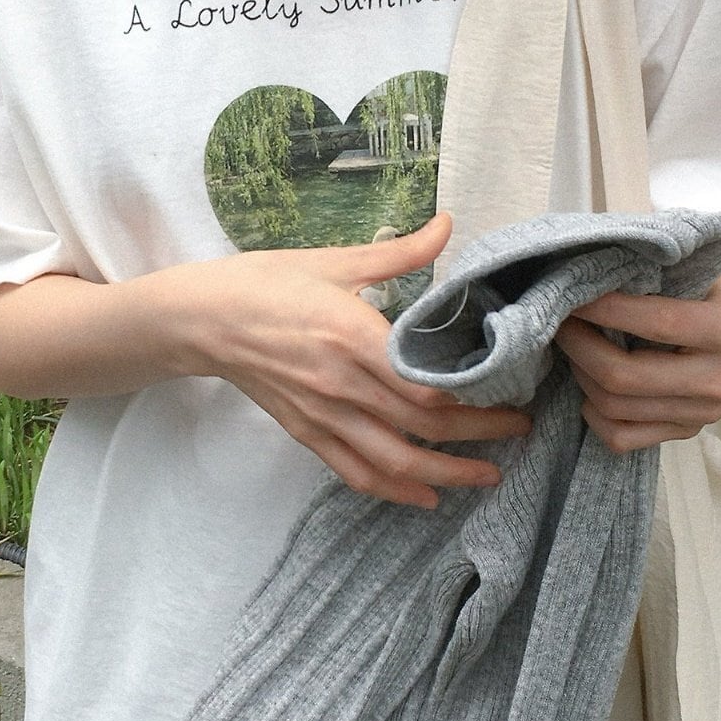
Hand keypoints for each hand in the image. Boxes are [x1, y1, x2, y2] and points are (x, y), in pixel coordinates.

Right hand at [178, 213, 531, 509]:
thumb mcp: (332, 260)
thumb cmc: (264, 282)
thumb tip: (447, 224)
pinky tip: (425, 496)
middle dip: (479, 434)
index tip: (510, 388)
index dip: (474, 395)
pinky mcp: (306, 432)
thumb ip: (397, 253)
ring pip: (394, 461)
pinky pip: (355, 472)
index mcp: (351, 334)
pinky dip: (393, 490)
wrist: (201, 319)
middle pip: (422, 425)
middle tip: (520, 430)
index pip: (424, 382)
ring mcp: (322, 414)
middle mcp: (340, 383)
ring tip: (488, 475)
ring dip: (446, 475)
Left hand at [555, 216, 720, 452]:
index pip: (654, 323)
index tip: (572, 294)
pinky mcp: (688, 431)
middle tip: (561, 322)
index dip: (603, 309)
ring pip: (615, 409)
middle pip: (623, 378)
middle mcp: (719, 379)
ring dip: (580, 374)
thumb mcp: (704, 267)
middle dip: (578, 346)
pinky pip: (622, 438)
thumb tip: (587, 275)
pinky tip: (590, 382)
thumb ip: (656, 273)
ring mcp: (704, 412)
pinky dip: (594, 413)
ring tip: (573, 346)